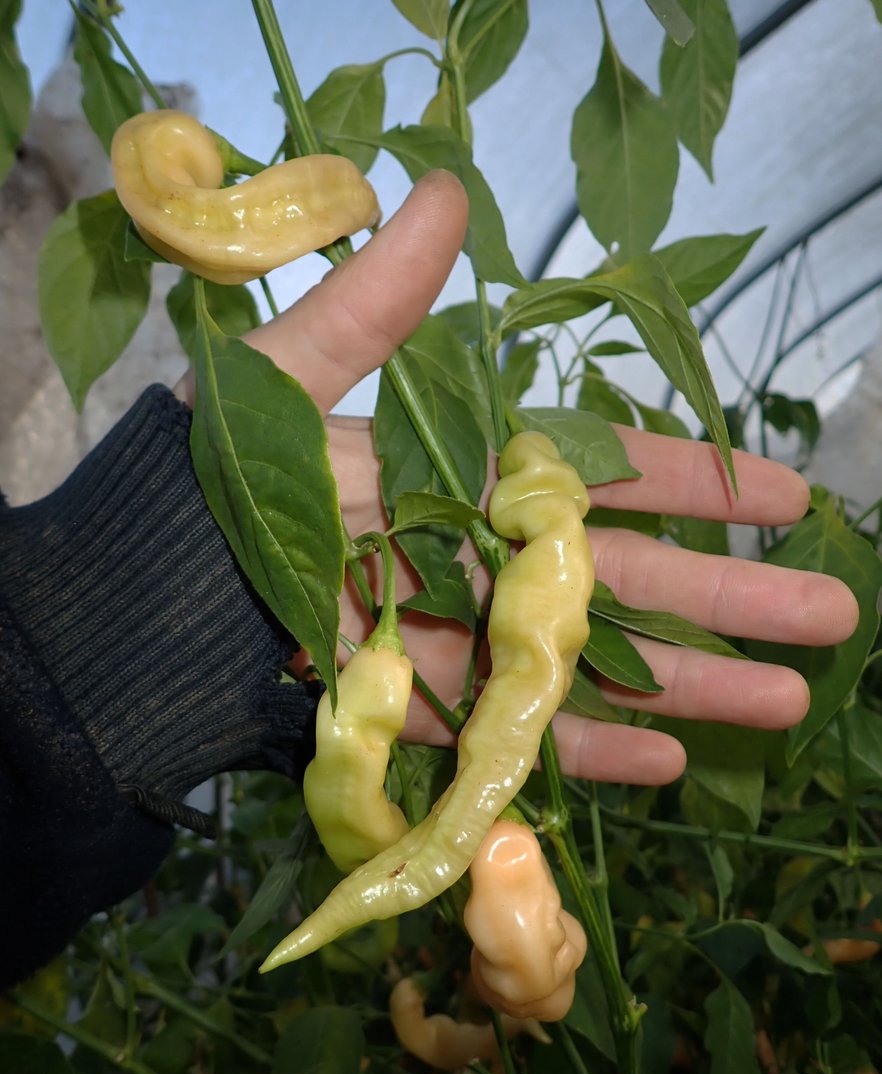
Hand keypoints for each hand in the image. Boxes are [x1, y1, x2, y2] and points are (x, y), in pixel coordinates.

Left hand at [177, 172, 857, 786]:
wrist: (126, 607)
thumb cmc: (201, 485)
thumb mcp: (285, 379)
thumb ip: (374, 308)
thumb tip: (448, 193)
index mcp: (456, 478)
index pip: (597, 480)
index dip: (692, 486)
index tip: (783, 498)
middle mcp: (470, 565)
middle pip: (616, 586)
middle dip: (726, 599)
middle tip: (831, 613)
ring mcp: (448, 647)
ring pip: (581, 672)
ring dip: (684, 690)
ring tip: (784, 702)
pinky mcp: (415, 717)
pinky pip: (505, 739)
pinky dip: (577, 754)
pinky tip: (667, 764)